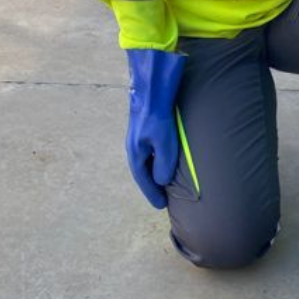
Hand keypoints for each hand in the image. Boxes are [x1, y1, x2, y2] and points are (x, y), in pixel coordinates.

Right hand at [125, 48, 185, 208]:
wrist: (151, 92)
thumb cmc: (158, 118)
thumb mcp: (164, 145)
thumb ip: (163, 165)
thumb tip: (161, 180)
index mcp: (135, 155)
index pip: (144, 180)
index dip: (153, 194)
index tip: (161, 206)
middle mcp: (133, 148)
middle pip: (143, 173)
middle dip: (151, 186)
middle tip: (162, 198)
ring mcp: (137, 139)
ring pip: (145, 163)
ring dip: (153, 174)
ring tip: (164, 183)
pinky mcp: (143, 131)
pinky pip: (148, 153)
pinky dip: (154, 162)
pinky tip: (162, 161)